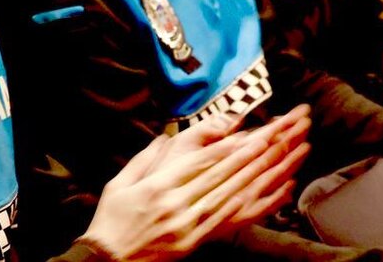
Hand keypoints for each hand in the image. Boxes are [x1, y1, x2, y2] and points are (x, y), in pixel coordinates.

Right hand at [80, 106, 311, 260]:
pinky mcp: (194, 242)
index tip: (244, 134)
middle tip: (272, 139)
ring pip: (228, 197)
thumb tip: (165, 137)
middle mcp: (176, 205)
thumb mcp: (120, 183)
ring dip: (254, 177)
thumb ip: (145, 158)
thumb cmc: (112, 219)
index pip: (198, 163)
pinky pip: (226, 222)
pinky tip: (265, 195)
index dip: (223, 147)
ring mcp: (188, 225)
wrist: (107, 260)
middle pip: (219, 176)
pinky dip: (247, 207)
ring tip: (275, 160)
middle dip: (248, 156)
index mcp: (158, 187)